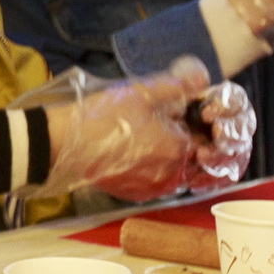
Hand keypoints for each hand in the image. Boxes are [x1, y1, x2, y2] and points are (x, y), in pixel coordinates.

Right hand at [42, 57, 246, 201]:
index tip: (188, 116)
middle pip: (197, 160)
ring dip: (174, 159)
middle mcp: (171, 175)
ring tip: (153, 141)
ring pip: (178, 174)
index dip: (202, 126)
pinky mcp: (135, 195)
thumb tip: (203, 79)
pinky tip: (139, 155)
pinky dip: (155, 171)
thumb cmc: (103, 116)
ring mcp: (153, 188)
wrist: (63, 144)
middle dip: (190, 144)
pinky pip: (157, 184)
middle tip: (169, 127)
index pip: (209, 140)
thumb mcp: (142, 93)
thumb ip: (178, 86)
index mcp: (179, 149)